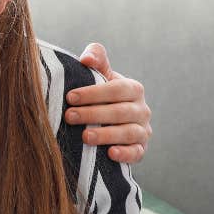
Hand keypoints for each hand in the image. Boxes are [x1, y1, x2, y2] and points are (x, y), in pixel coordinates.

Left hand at [66, 42, 151, 163]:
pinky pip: (136, 152)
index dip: (93, 93)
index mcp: (133, 89)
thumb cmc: (102, 95)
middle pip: (120, 112)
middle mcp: (142, 109)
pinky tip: (110, 154)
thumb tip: (86, 59)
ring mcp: (143, 130)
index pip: (117, 89)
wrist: (110, 122)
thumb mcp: (100, 75)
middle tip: (69, 116)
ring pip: (128, 133)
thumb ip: (96, 59)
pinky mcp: (141, 149)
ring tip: (84, 137)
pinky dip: (125, 154)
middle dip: (93, 114)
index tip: (70, 97)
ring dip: (106, 135)